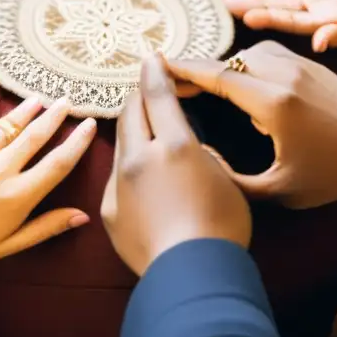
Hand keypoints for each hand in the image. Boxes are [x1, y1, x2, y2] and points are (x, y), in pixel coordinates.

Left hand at [0, 95, 95, 291]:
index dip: (77, 142)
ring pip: (7, 127)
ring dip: (26, 110)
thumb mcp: (11, 244)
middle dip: (55, 117)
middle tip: (68, 101)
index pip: (57, 163)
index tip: (90, 125)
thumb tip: (83, 216)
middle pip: (35, 137)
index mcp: (18, 196)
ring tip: (39, 98)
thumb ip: (47, 228)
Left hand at [101, 55, 250, 275]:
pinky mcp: (109, 209)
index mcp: (176, 145)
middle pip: (132, 112)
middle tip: (145, 86)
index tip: (151, 58)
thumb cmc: (222, 231)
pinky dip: (128, 168)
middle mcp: (142, 157)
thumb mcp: (227, 181)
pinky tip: (140, 176)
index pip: (158, 96)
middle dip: (138, 95)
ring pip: (121, 143)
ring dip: (131, 131)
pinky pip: (116, 177)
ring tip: (142, 128)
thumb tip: (190, 150)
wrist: (191, 278)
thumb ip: (203, 157)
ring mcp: (120, 184)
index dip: (154, 72)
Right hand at [168, 41, 336, 207]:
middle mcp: (284, 74)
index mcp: (274, 103)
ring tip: (206, 86)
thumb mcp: (280, 190)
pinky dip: (247, 63)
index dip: (181, 70)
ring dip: (226, 65)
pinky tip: (242, 86)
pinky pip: (269, 53)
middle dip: (199, 68)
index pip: (216, 75)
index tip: (154, 66)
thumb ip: (234, 180)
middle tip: (173, 82)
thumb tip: (200, 161)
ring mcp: (300, 65)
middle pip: (228, 59)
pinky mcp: (312, 64)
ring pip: (249, 51)